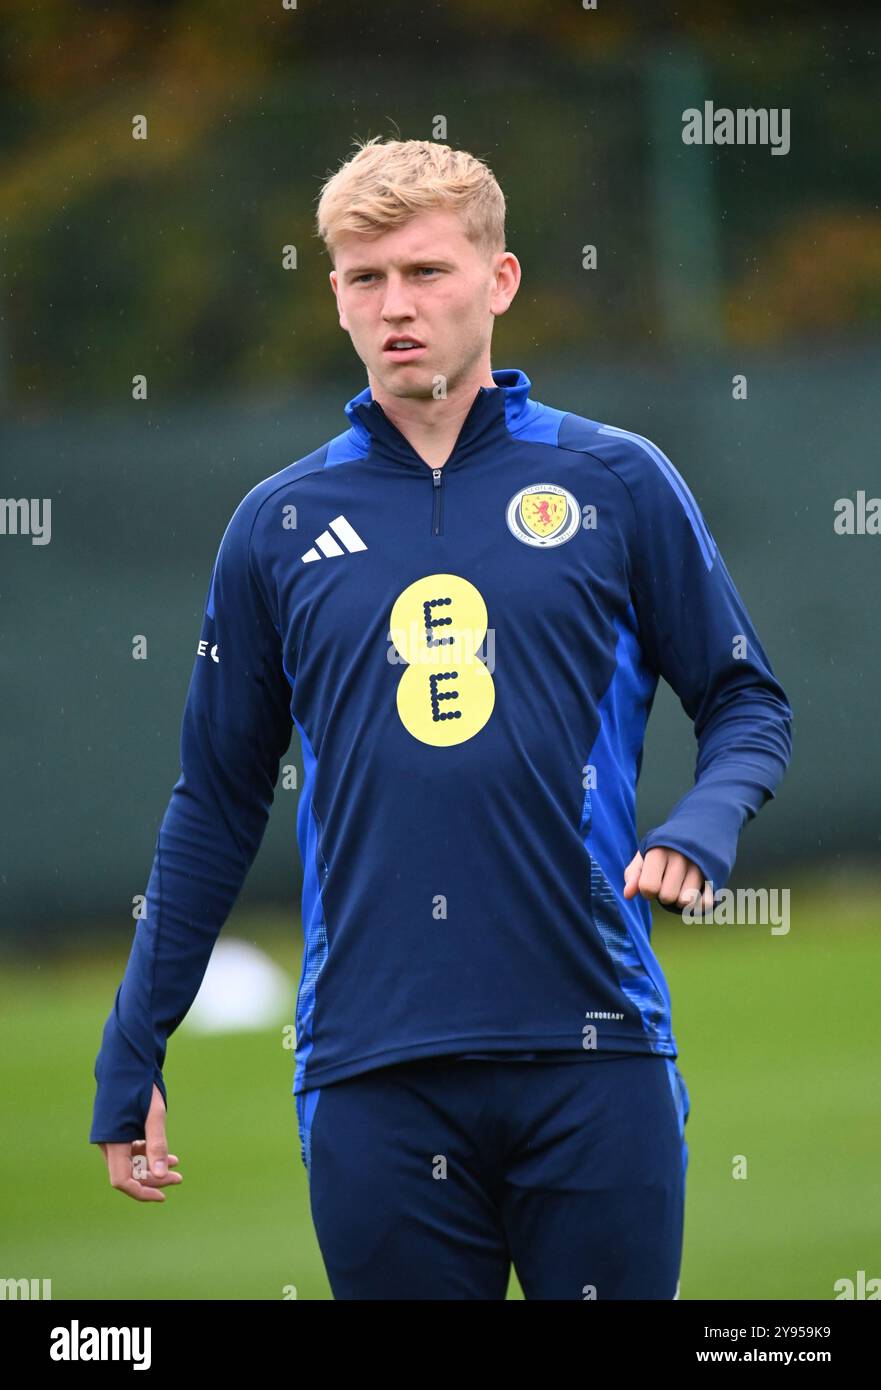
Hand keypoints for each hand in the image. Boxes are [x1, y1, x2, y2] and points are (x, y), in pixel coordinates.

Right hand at [98, 1083, 181, 1202]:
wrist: (126, 1061)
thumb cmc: (140, 1085)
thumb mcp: (154, 1114)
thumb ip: (157, 1145)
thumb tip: (163, 1175)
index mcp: (112, 1141)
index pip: (122, 1180)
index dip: (142, 1191)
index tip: (163, 1195)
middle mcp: (106, 1142)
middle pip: (128, 1173)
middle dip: (153, 1178)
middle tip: (179, 1178)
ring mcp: (110, 1137)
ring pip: (129, 1163)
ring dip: (151, 1166)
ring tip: (176, 1165)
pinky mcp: (115, 1130)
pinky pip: (129, 1150)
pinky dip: (146, 1153)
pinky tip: (165, 1152)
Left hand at [623, 847, 713, 910]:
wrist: (701, 827)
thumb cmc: (666, 847)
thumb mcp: (646, 854)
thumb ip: (633, 874)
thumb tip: (627, 895)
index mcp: (659, 851)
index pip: (649, 887)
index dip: (646, 891)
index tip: (651, 882)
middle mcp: (681, 858)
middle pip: (667, 897)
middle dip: (664, 895)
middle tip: (668, 882)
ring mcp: (700, 866)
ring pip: (686, 902)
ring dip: (680, 900)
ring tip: (681, 885)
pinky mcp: (715, 875)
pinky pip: (705, 904)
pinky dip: (698, 904)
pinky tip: (695, 892)